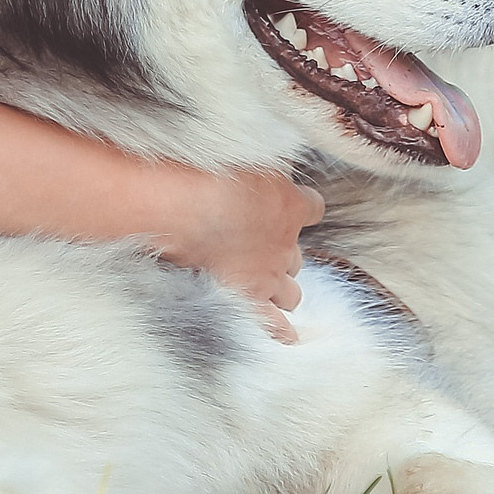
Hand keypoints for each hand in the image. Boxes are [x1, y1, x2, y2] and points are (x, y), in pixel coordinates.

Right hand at [149, 165, 324, 342]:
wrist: (180, 207)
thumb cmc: (208, 173)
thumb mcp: (250, 156)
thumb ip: (270, 165)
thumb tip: (280, 164)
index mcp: (290, 206)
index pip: (314, 208)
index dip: (303, 207)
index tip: (292, 206)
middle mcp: (284, 245)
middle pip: (297, 256)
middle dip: (282, 253)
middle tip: (259, 247)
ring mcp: (267, 277)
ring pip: (290, 292)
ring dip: (280, 288)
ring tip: (264, 285)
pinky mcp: (246, 299)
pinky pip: (274, 326)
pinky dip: (282, 332)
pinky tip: (286, 337)